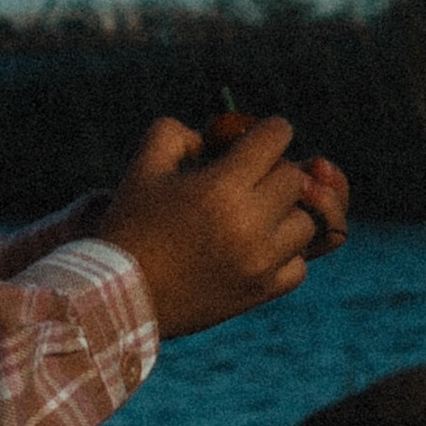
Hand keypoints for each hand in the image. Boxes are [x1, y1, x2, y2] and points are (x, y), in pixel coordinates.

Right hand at [101, 116, 346, 342]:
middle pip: (294, 179)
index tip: (262, 137)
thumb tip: (211, 138)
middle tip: (250, 178)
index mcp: (221, 186)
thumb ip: (176, 133)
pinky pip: (299, 265)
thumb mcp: (144, 166)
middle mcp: (249, 223)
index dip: (270, 130)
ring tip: (256, 215)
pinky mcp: (261, 291)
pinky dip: (285, 254)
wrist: (120, 295)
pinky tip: (258, 248)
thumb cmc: (130, 225)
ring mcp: (260, 261)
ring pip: (305, 222)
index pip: (276, 138)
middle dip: (274, 171)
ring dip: (285, 213)